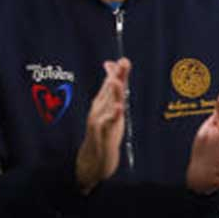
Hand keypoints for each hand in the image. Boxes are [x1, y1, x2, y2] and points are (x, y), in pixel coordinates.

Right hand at [75, 58, 129, 193]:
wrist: (95, 157)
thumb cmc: (104, 131)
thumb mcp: (111, 111)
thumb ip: (114, 94)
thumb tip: (116, 76)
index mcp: (102, 102)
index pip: (110, 84)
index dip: (117, 72)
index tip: (123, 60)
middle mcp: (99, 108)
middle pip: (109, 90)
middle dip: (116, 76)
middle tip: (123, 63)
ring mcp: (99, 120)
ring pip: (108, 104)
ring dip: (113, 92)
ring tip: (117, 80)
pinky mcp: (102, 133)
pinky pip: (108, 122)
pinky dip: (114, 114)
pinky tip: (119, 107)